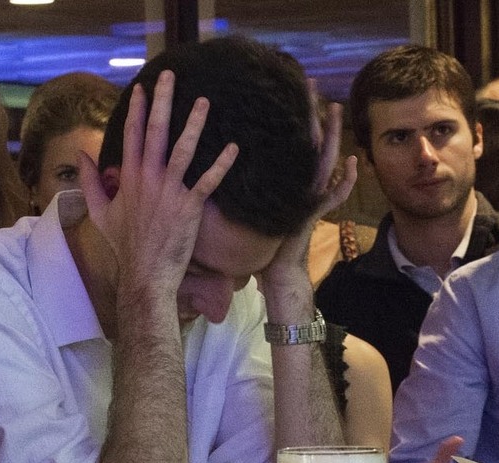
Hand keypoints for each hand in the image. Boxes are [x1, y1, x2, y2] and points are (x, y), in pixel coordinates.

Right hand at [78, 70, 237, 293]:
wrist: (144, 274)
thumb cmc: (124, 245)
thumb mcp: (99, 212)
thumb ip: (90, 182)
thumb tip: (82, 156)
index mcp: (129, 178)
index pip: (131, 135)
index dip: (137, 109)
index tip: (142, 88)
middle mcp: (148, 179)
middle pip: (155, 132)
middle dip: (162, 101)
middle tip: (169, 75)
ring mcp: (169, 191)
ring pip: (183, 149)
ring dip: (194, 123)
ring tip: (204, 101)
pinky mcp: (189, 207)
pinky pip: (207, 180)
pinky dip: (221, 164)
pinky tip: (233, 146)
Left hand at [260, 81, 357, 293]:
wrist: (275, 271)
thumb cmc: (261, 240)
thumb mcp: (250, 204)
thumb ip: (246, 184)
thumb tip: (221, 159)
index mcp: (286, 180)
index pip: (287, 140)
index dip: (286, 116)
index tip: (281, 88)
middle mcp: (301, 184)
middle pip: (309, 141)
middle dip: (311, 113)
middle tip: (309, 83)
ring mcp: (310, 197)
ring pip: (324, 160)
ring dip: (331, 136)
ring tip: (334, 109)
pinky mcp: (313, 215)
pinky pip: (333, 196)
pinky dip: (342, 181)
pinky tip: (348, 163)